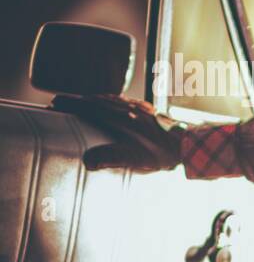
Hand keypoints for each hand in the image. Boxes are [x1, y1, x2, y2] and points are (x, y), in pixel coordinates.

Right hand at [61, 94, 183, 171]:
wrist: (190, 144)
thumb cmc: (164, 154)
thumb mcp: (138, 160)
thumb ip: (114, 159)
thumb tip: (89, 162)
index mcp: (122, 119)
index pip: (90, 107)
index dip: (71, 104)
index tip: (55, 103)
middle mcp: (129, 109)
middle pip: (97, 100)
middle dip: (77, 100)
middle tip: (61, 102)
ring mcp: (139, 108)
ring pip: (110, 99)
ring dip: (92, 99)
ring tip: (80, 102)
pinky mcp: (148, 110)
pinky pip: (123, 101)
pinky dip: (110, 100)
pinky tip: (110, 104)